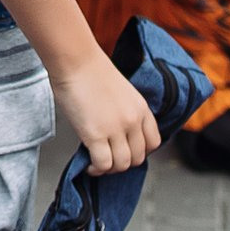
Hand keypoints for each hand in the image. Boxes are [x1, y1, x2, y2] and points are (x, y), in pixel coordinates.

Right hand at [55, 53, 160, 174]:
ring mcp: (116, 129)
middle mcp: (133, 121)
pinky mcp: (96, 134)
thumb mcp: (121, 92)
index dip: (140, 152)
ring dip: (110, 169)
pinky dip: (97, 169)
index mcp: (142, 109)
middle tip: (109, 160)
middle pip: (138, 158)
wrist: (76, 61)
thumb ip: (124, 114)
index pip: (153, 143)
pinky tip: (89, 164)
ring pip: (122, 165)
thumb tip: (115, 135)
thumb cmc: (91, 71)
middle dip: (123, 163)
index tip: (127, 151)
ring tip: (98, 164)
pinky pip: (103, 164)